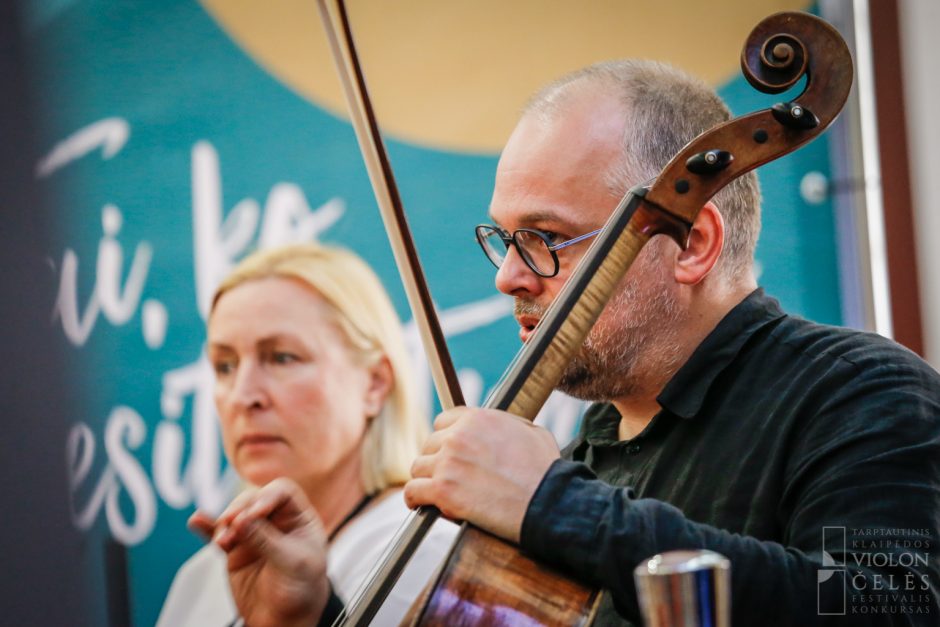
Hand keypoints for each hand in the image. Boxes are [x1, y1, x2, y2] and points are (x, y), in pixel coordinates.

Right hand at [189, 477, 330, 626]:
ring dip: (224, 524)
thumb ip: (266, 540)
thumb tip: (241, 520)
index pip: (283, 493)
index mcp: (298, 518)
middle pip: (253, 500)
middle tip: (232, 524)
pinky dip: (207, 528)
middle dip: (240, 509)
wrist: (286, 620)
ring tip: (222, 541)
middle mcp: (275, 521)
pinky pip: (218, 534)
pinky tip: (196, 521)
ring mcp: (253, 534)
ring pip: (234, 517)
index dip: (267, 497)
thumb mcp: (292, 563)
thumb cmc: (302, 589)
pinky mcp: (235, 550)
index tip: (255, 513)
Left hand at [404, 406, 559, 542]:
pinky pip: (413, 491)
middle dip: (438, 461)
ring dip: (426, 480)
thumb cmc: (545, 470)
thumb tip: (498, 428)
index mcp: (477, 418)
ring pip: (418, 467)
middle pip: (429, 445)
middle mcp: (458, 436)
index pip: (443, 422)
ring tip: (434, 492)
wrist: (548, 502)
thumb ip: (507, 425)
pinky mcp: (443, 490)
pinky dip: (414, 499)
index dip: (447, 439)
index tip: (450, 453)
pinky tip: (419, 504)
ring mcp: (448, 462)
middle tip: (448, 477)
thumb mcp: (531, 432)